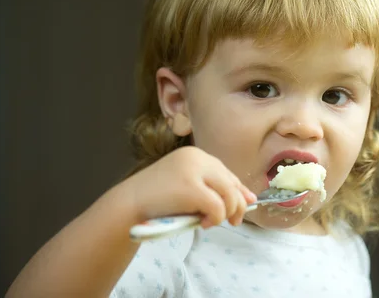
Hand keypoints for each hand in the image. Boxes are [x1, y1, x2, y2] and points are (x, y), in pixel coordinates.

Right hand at [122, 146, 256, 227]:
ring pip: (229, 195)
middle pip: (231, 183)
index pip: (226, 172)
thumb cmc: (156, 199)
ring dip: (226, 213)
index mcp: (195, 154)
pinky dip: (216, 219)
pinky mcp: (191, 188)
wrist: (127, 205)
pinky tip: (204, 224)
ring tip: (212, 223)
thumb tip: (251, 198)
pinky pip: (218, 207)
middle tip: (234, 222)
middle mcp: (196, 157)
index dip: (238, 190)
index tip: (243, 205)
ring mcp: (193, 171)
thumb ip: (214, 189)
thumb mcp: (187, 188)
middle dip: (237, 205)